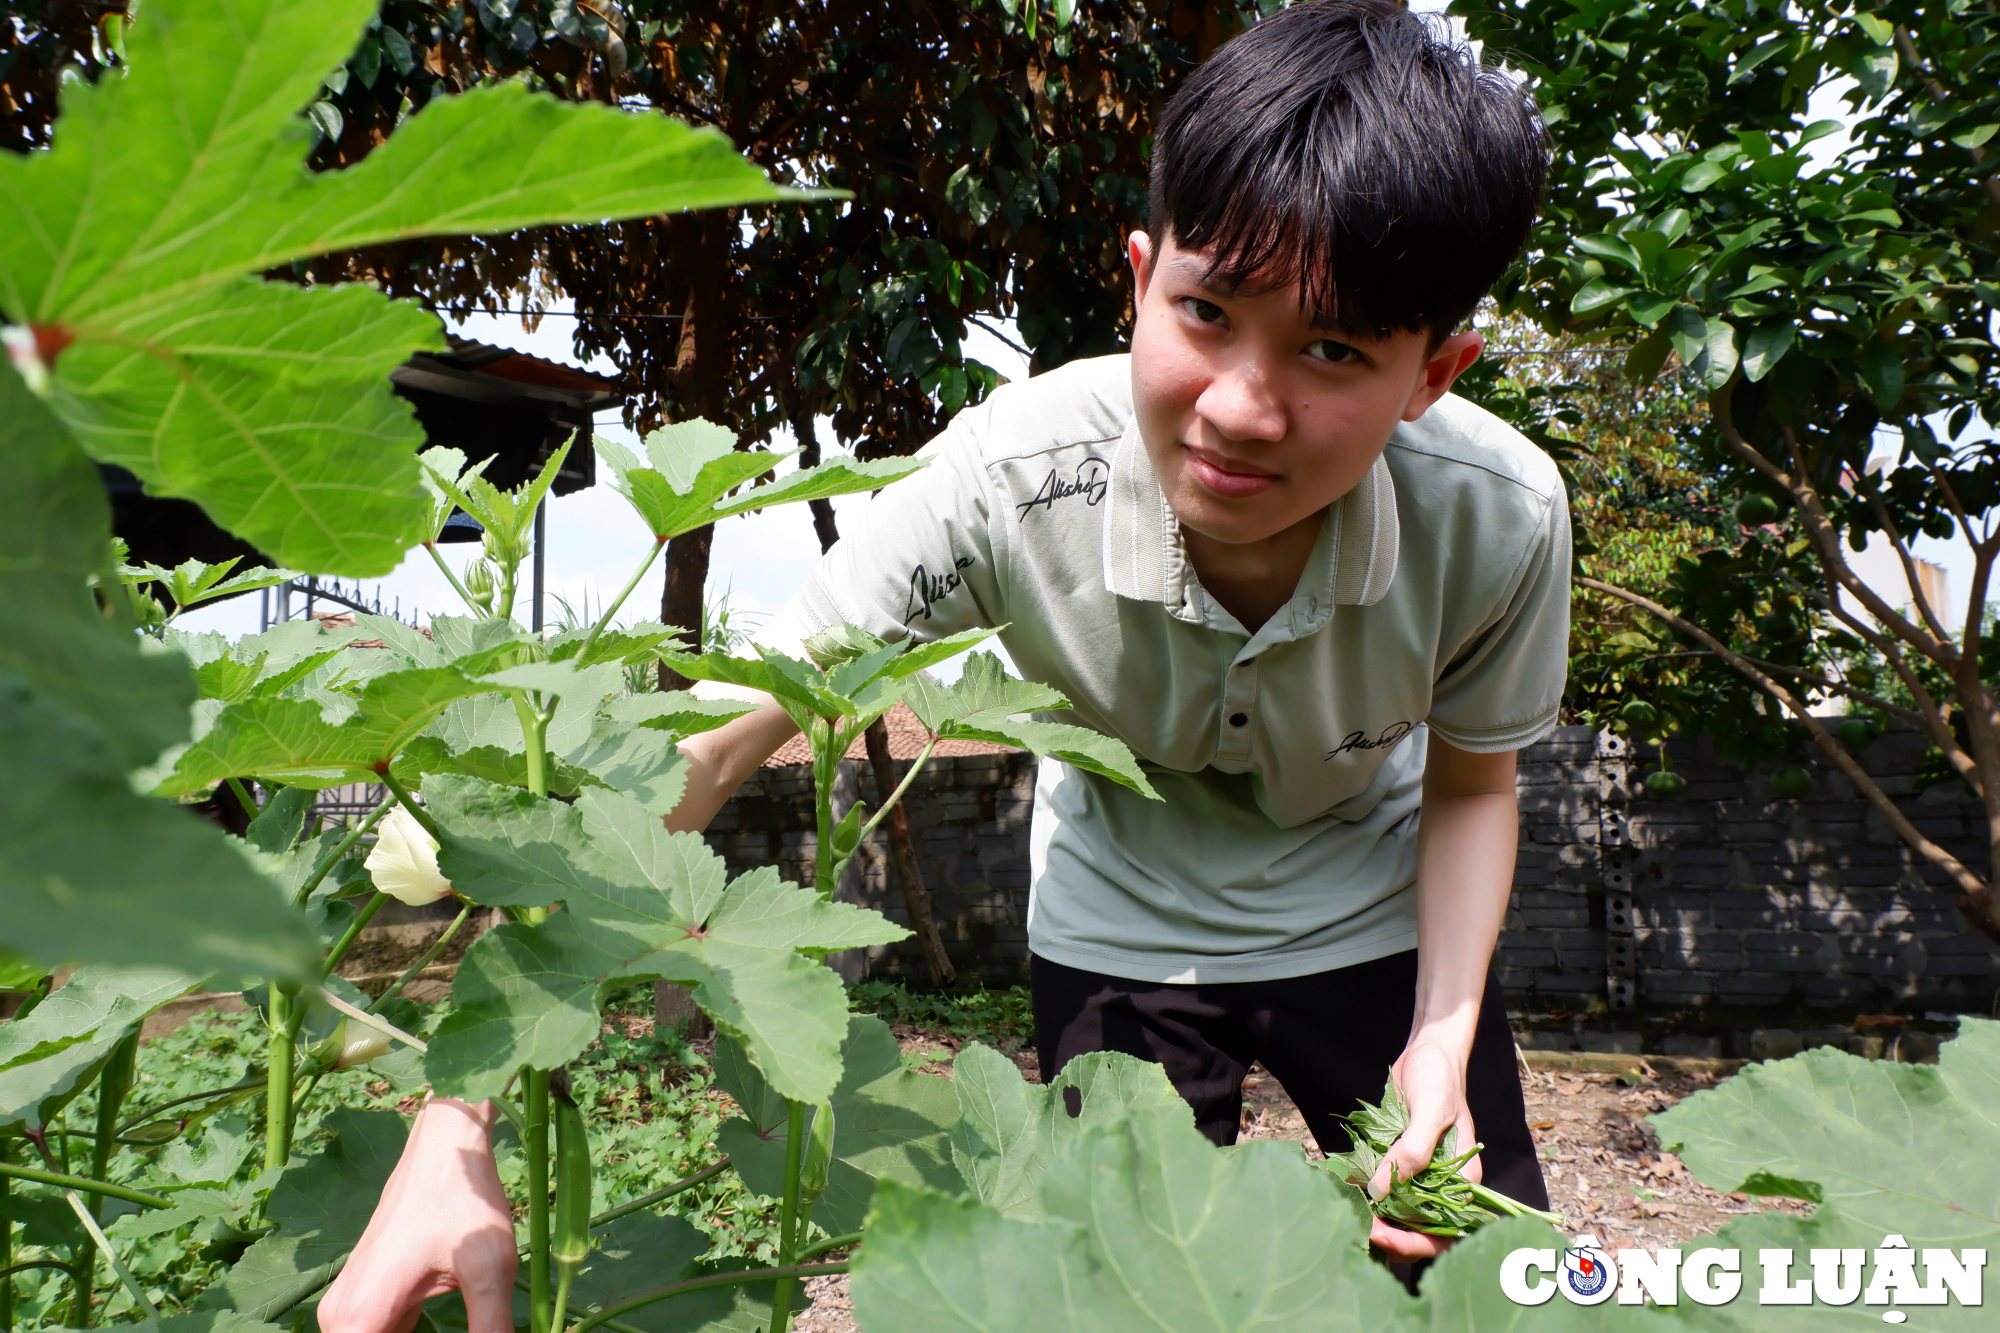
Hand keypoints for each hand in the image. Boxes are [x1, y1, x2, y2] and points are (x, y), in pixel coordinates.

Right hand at [319, 1098, 517, 1332]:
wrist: (444, 1147)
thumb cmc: (464, 1199)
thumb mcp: (489, 1269)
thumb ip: (492, 1330)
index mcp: (358, 1319)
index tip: (448, 1330)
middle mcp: (342, 1319)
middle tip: (476, 1326)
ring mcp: (352, 1310)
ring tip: (473, 1323)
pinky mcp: (370, 1301)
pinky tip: (460, 1328)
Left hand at [1364, 1039, 1476, 1260]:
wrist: (1428, 1049)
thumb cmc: (1439, 1079)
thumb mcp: (1430, 1112)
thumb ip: (1412, 1152)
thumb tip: (1381, 1191)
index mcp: (1462, 1180)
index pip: (1445, 1231)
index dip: (1415, 1243)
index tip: (1382, 1235)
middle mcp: (1442, 1182)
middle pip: (1418, 1227)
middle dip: (1389, 1234)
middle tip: (1358, 1226)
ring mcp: (1419, 1171)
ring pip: (1398, 1209)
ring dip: (1374, 1215)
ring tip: (1347, 1211)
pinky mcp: (1398, 1157)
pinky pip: (1383, 1183)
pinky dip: (1365, 1189)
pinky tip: (1344, 1188)